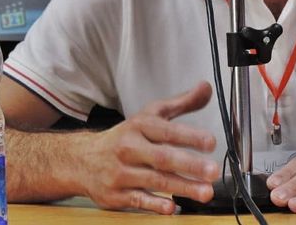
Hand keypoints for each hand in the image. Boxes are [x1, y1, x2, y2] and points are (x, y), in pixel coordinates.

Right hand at [76, 81, 219, 213]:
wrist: (82, 159)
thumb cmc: (124, 137)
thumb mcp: (150, 115)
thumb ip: (181, 103)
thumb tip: (206, 88)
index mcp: (139, 126)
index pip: (167, 131)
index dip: (189, 136)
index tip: (210, 142)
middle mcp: (129, 148)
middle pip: (162, 157)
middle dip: (189, 165)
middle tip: (212, 171)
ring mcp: (121, 172)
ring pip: (154, 180)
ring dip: (182, 187)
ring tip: (205, 192)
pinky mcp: (115, 194)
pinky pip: (137, 200)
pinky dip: (154, 204)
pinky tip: (171, 207)